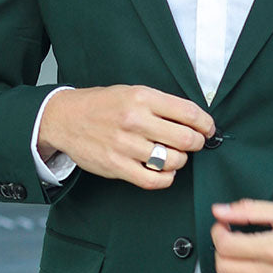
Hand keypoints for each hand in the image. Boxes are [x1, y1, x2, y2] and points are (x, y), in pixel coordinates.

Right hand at [38, 85, 214, 189]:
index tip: (208, 129)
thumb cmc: (101, 105)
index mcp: (142, 98)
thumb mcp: (132, 92)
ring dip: (180, 161)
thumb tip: (194, 120)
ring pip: (173, 161)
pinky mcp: (117, 166)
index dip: (206, 124)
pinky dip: (166, 178)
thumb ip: (161, 104)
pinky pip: (154, 180)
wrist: (65, 118)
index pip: (189, 113)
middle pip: (186, 139)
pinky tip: (163, 171)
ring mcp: (125, 145)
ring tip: (174, 156)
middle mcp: (135, 120)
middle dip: (197, 143)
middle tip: (194, 143)